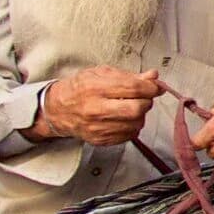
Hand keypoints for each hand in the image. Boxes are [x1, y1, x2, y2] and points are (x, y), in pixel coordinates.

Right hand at [39, 67, 161, 146]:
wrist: (59, 109)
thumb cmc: (80, 88)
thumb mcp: (101, 74)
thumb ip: (129, 76)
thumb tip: (153, 76)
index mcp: (95, 87)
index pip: (133, 88)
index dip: (150, 87)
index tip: (154, 86)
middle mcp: (96, 109)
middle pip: (137, 109)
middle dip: (146, 102)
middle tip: (143, 98)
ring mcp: (98, 127)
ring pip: (136, 124)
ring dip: (140, 115)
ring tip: (130, 107)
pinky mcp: (101, 140)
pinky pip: (129, 135)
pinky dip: (132, 126)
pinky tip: (123, 119)